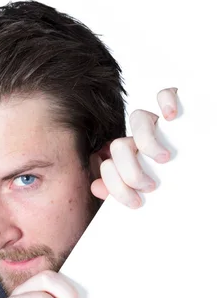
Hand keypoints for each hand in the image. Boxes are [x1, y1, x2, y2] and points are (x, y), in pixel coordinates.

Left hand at [91, 87, 178, 207]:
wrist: (201, 159)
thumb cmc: (176, 176)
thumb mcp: (149, 187)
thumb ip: (124, 189)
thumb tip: (96, 187)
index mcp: (128, 158)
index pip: (109, 167)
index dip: (117, 186)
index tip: (136, 202)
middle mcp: (137, 138)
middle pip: (119, 146)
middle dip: (132, 171)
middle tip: (151, 187)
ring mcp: (154, 121)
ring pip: (137, 119)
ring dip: (148, 142)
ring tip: (165, 159)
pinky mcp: (172, 104)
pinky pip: (163, 94)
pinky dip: (167, 102)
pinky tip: (171, 117)